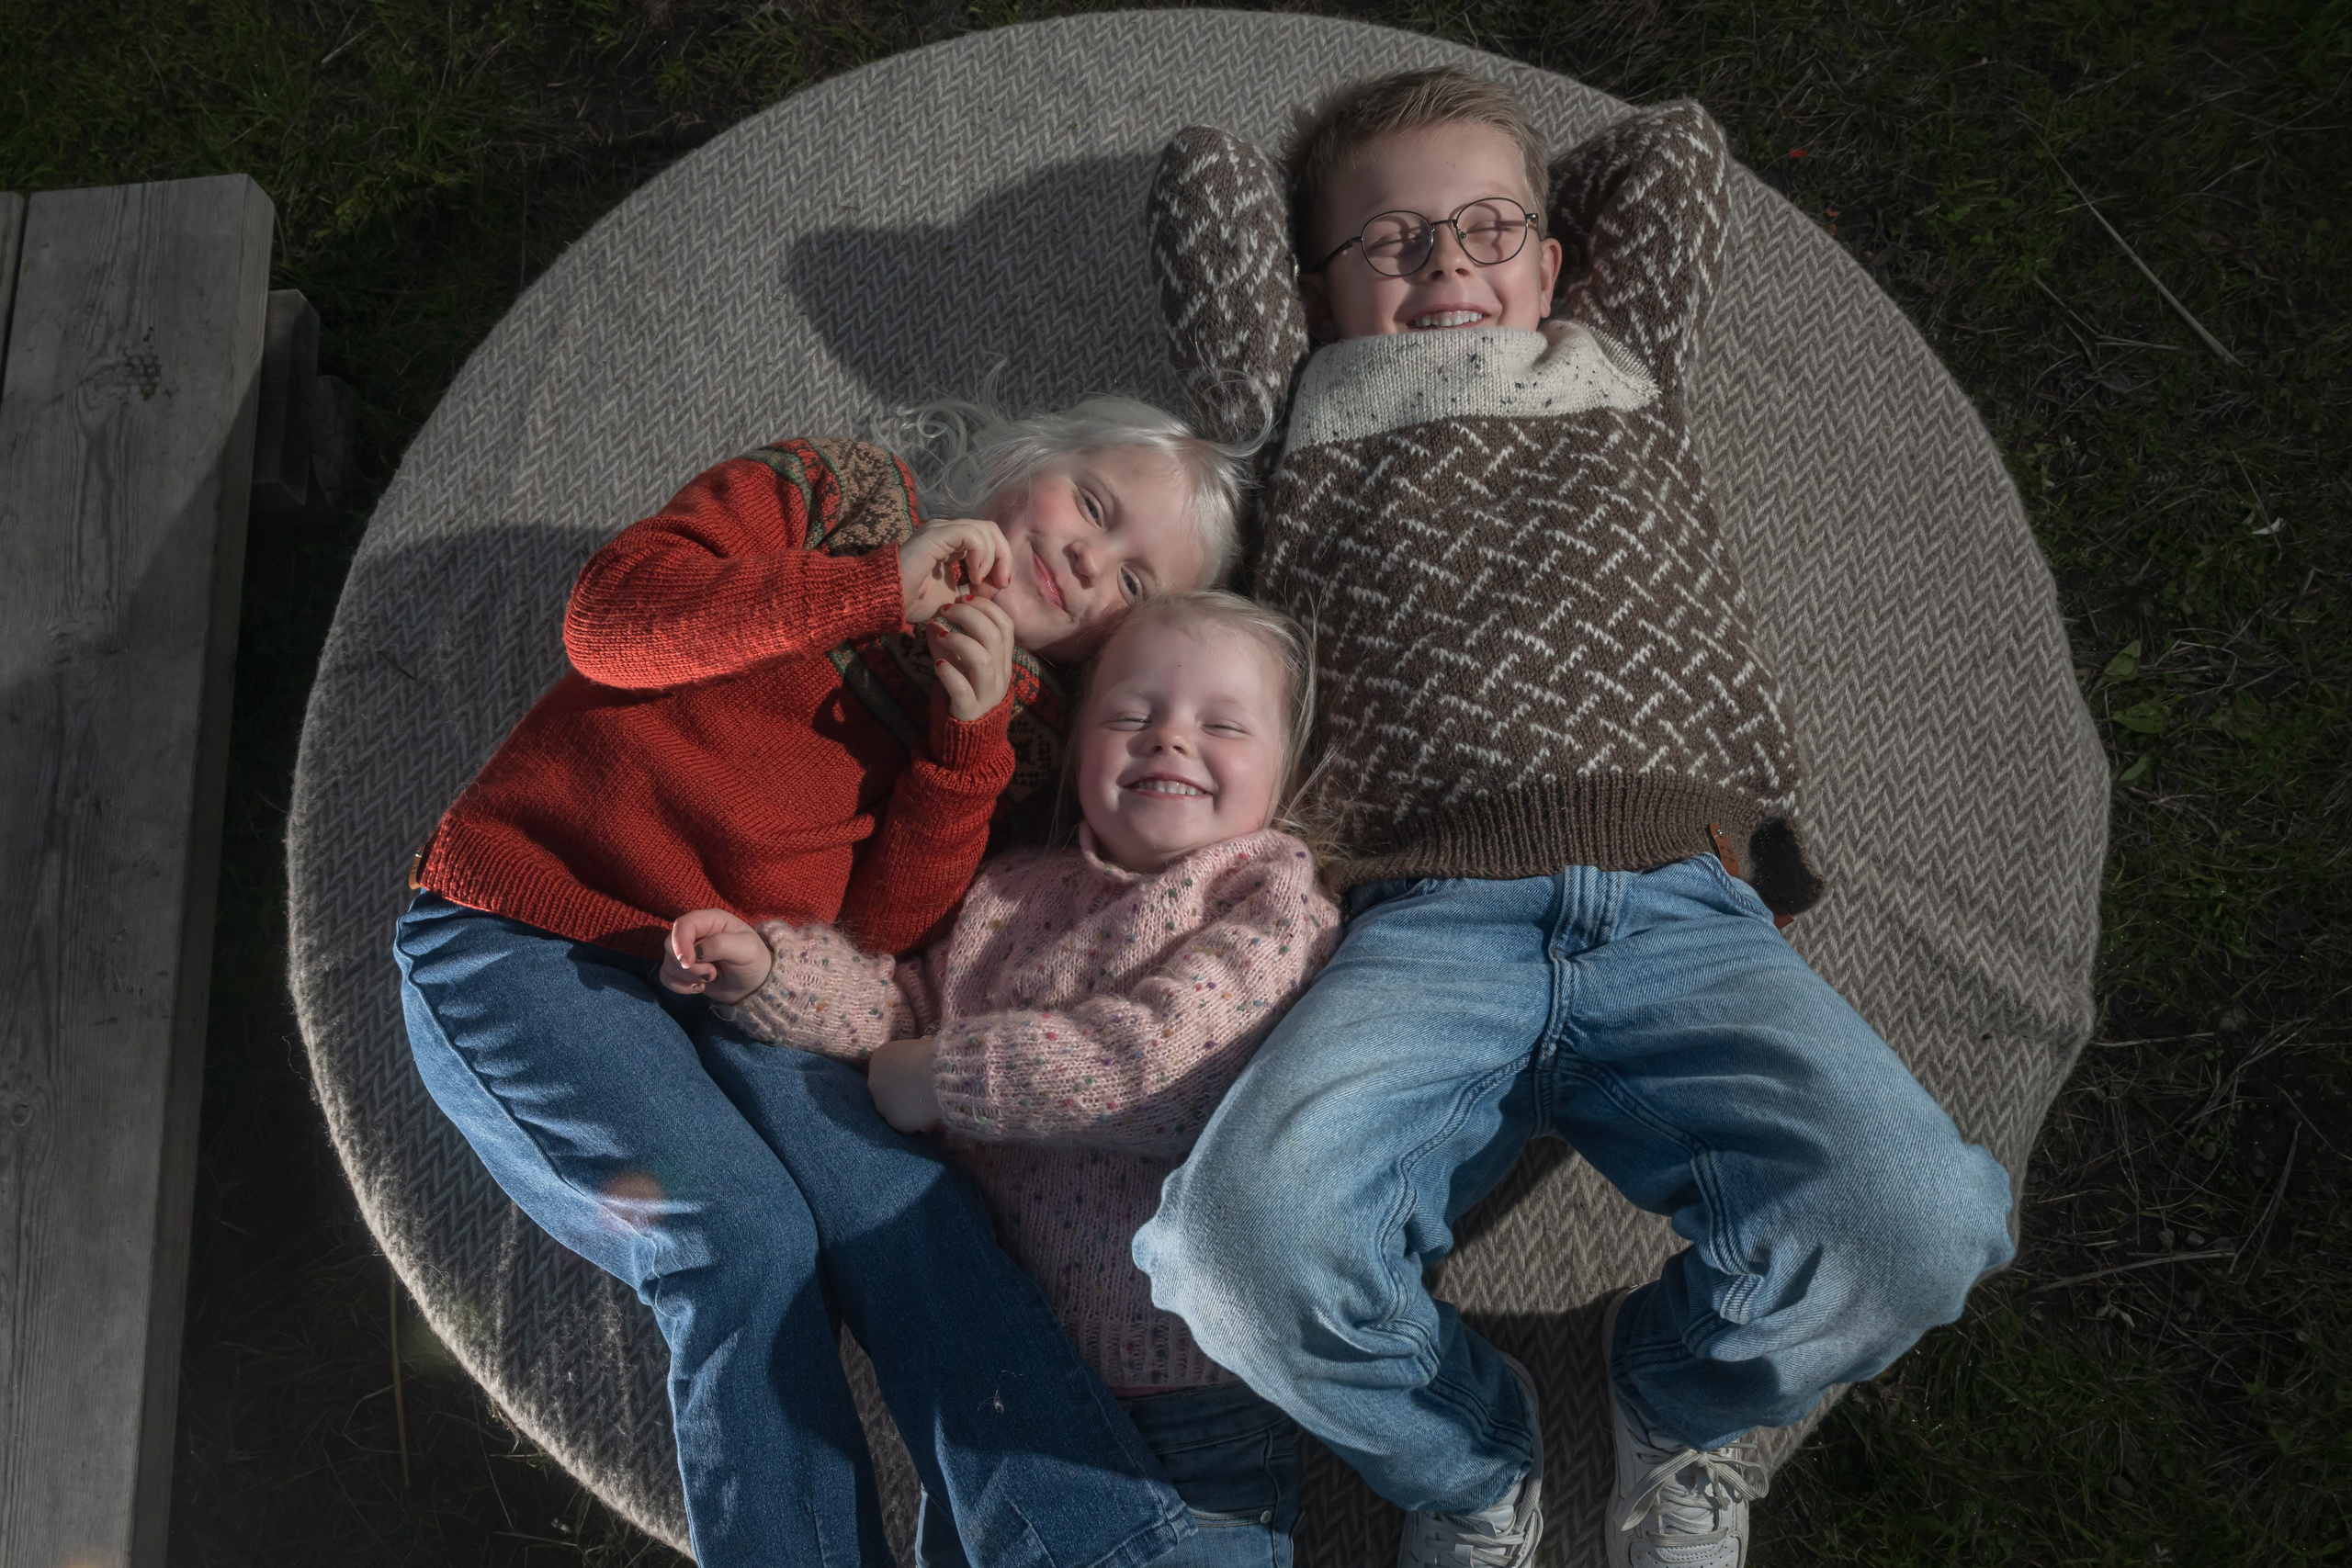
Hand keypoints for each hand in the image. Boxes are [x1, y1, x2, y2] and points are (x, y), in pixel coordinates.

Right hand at [660, 909, 773, 1004]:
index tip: (688, 962)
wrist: (754, 985)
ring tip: (711, 978)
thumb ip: (720, 944)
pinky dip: (679, 986)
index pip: (683, 924)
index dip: (680, 943)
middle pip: (670, 944)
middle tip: (712, 974)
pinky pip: (666, 976)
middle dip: (688, 965)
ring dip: (687, 977)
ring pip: (668, 963)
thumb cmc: (754, 960)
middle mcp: (695, 933)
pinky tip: (698, 987)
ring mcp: (686, 951)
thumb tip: (695, 952)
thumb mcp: (746, 948)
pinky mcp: (682, 970)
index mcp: (710, 920)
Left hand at [866, 1037, 941, 1131]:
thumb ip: (915, 1051)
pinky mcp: (893, 1121)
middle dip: (900, 1093)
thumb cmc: (932, 1055)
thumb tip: (923, 1049)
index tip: (915, 1076)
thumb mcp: (921, 1046)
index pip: (886, 1069)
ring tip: (926, 1106)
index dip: (902, 1075)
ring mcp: (881, 1103)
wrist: (937, 1075)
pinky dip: (915, 1122)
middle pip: (885, 1091)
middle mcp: (873, 1081)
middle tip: (920, 1093)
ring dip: (906, 1109)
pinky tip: (929, 1116)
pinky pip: (905, 1124)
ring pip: (893, 1110)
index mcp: (879, 1058)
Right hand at [899, 518, 1011, 625]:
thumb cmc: (913, 601)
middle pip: (991, 530)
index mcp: (951, 544)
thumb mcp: (955, 598)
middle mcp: (947, 532)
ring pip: (985, 529)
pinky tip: (975, 574)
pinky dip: (982, 554)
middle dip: (1004, 557)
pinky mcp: (936, 534)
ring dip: (994, 557)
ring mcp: (941, 530)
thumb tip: (998, 583)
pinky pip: (972, 535)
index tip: (1000, 586)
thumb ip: (977, 589)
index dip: (1002, 560)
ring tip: (981, 581)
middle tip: (1001, 582)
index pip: (989, 538)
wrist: (888, 602)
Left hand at [925, 595, 1015, 721]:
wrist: (967, 738)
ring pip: (983, 660)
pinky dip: (949, 673)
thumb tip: (934, 620)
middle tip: (946, 609)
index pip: (1006, 625)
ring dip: (960, 641)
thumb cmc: (964, 693)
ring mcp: (987, 694)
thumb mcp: (959, 663)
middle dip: (969, 616)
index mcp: (1003, 660)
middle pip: (994, 636)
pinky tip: (937, 664)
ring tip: (941, 635)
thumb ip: (948, 641)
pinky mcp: (970, 711)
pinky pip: (963, 689)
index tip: (963, 597)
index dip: (986, 607)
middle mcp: (1000, 675)